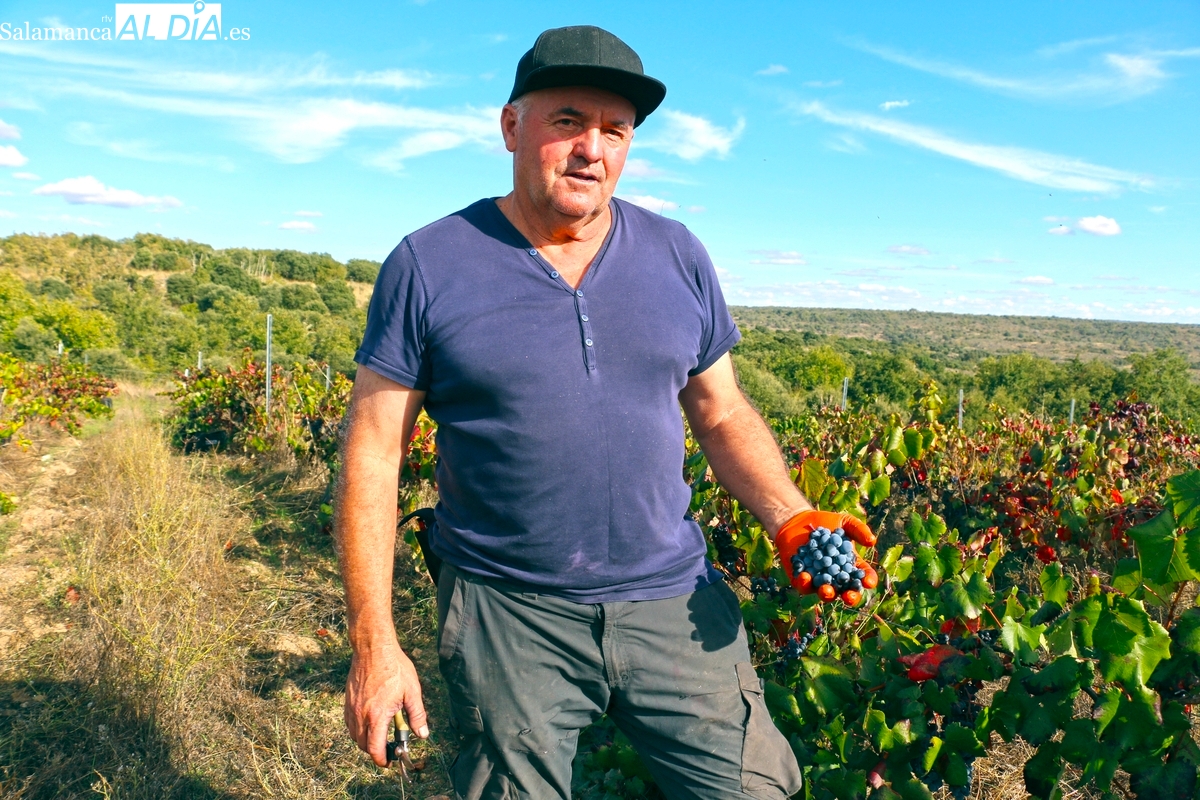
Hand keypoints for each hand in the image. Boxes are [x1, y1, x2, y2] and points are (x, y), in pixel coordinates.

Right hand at [344, 639, 428, 766]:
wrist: (373, 648)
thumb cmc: (394, 667)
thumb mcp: (412, 691)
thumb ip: (417, 715)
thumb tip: (422, 734)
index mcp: (377, 716)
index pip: (375, 749)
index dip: (382, 760)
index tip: (389, 762)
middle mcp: (361, 715)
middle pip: (363, 746)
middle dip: (375, 751)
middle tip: (389, 748)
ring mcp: (352, 708)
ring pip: (355, 736)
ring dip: (366, 741)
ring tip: (381, 735)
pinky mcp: (347, 701)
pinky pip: (350, 724)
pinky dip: (358, 730)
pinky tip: (370, 722)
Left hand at [776, 510, 877, 605]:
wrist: (800, 522)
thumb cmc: (827, 523)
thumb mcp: (845, 522)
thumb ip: (859, 530)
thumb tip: (872, 541)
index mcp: (851, 566)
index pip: (864, 576)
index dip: (868, 580)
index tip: (869, 581)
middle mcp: (837, 577)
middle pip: (847, 592)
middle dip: (850, 597)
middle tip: (849, 597)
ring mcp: (820, 580)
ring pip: (826, 593)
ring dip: (827, 594)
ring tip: (826, 590)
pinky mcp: (802, 579)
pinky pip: (804, 586)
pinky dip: (805, 583)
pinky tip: (805, 577)